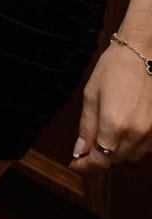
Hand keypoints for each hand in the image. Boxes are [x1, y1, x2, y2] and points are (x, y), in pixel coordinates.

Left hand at [70, 37, 151, 169]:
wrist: (143, 53)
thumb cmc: (115, 68)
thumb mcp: (91, 94)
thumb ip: (87, 126)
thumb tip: (79, 150)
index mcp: (115, 125)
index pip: (100, 160)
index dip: (86, 166)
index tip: (75, 164)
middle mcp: (136, 134)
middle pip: (115, 159)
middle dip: (99, 154)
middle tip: (87, 142)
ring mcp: (151, 133)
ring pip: (131, 156)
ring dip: (116, 150)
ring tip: (106, 129)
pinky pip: (144, 148)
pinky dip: (131, 144)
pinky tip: (123, 127)